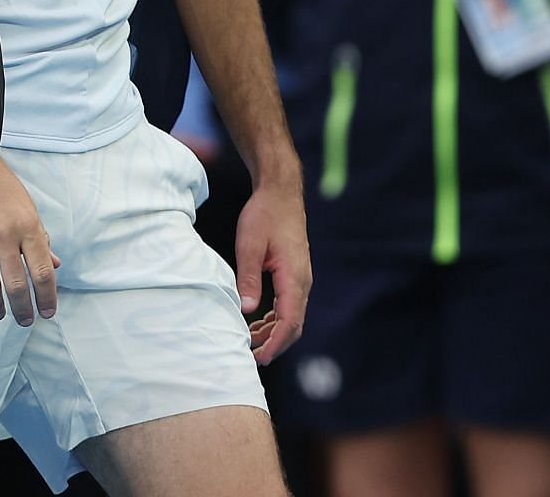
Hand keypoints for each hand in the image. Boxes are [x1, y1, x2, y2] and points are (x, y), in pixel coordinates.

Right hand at [0, 130, 60, 324]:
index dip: (47, 296)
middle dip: (23, 308)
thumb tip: (54, 263)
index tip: (47, 312)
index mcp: (27, 224)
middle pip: (16, 283)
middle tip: (24, 320)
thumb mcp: (23, 203)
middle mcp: (4, 234)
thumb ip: (38, 235)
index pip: (42, 271)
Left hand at [232, 175, 308, 364]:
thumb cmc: (264, 215)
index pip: (290, 321)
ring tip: (251, 341)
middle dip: (276, 343)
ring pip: (292, 316)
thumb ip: (248, 278)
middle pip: (294, 324)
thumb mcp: (249, 245)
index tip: (260, 357)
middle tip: (253, 356)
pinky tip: (259, 322)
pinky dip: (275, 318)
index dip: (276, 343)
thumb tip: (247, 310)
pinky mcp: (295, 274)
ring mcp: (301, 278)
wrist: (280, 193)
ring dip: (274, 332)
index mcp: (294, 277)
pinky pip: (289, 304)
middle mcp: (303, 281)